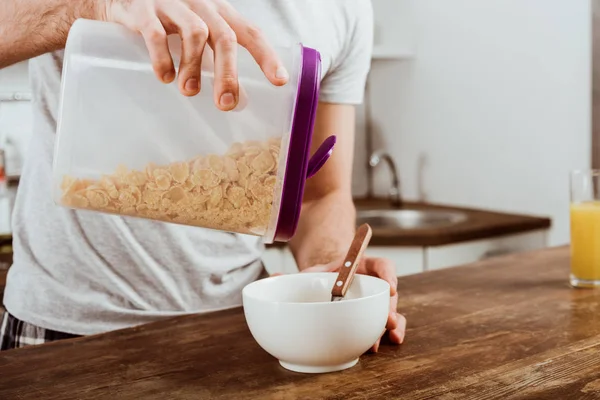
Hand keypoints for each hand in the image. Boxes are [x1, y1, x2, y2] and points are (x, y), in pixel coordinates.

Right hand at [101, 0, 288, 106]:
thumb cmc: (168, 21)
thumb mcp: (198, 32)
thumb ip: (215, 59)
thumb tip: (236, 100)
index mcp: (219, 12)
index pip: (250, 33)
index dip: (266, 56)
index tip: (280, 81)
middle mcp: (200, 4)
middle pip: (224, 36)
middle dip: (228, 73)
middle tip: (225, 104)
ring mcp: (172, 4)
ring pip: (194, 32)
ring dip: (194, 66)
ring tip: (189, 91)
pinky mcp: (143, 9)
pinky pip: (155, 32)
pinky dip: (162, 57)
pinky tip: (164, 76)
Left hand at [275, 257, 405, 352]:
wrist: (324, 286)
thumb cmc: (322, 279)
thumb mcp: (310, 275)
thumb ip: (293, 276)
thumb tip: (273, 277)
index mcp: (362, 267)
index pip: (382, 265)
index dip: (388, 274)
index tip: (390, 286)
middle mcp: (373, 284)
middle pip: (388, 293)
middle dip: (390, 307)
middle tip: (388, 319)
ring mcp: (376, 302)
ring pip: (392, 311)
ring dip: (394, 323)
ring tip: (391, 335)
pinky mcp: (375, 318)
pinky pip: (388, 325)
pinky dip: (390, 334)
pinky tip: (388, 343)